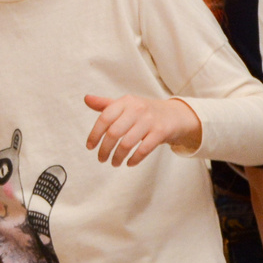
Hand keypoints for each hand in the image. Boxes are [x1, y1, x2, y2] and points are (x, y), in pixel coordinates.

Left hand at [83, 93, 200, 165]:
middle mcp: (137, 109)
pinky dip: (134, 159)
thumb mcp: (127, 105)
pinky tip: (129, 163)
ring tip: (114, 163)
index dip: (95, 134)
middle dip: (105, 149)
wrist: (176, 114)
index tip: (90, 146)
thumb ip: (106, 105)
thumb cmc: (146, 112)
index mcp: (126, 101)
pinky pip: (143, 149)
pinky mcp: (161, 132)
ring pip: (127, 143)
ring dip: (118, 157)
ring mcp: (150, 120)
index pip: (105, 117)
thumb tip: (86, 99)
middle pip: (114, 132)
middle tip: (101, 159)